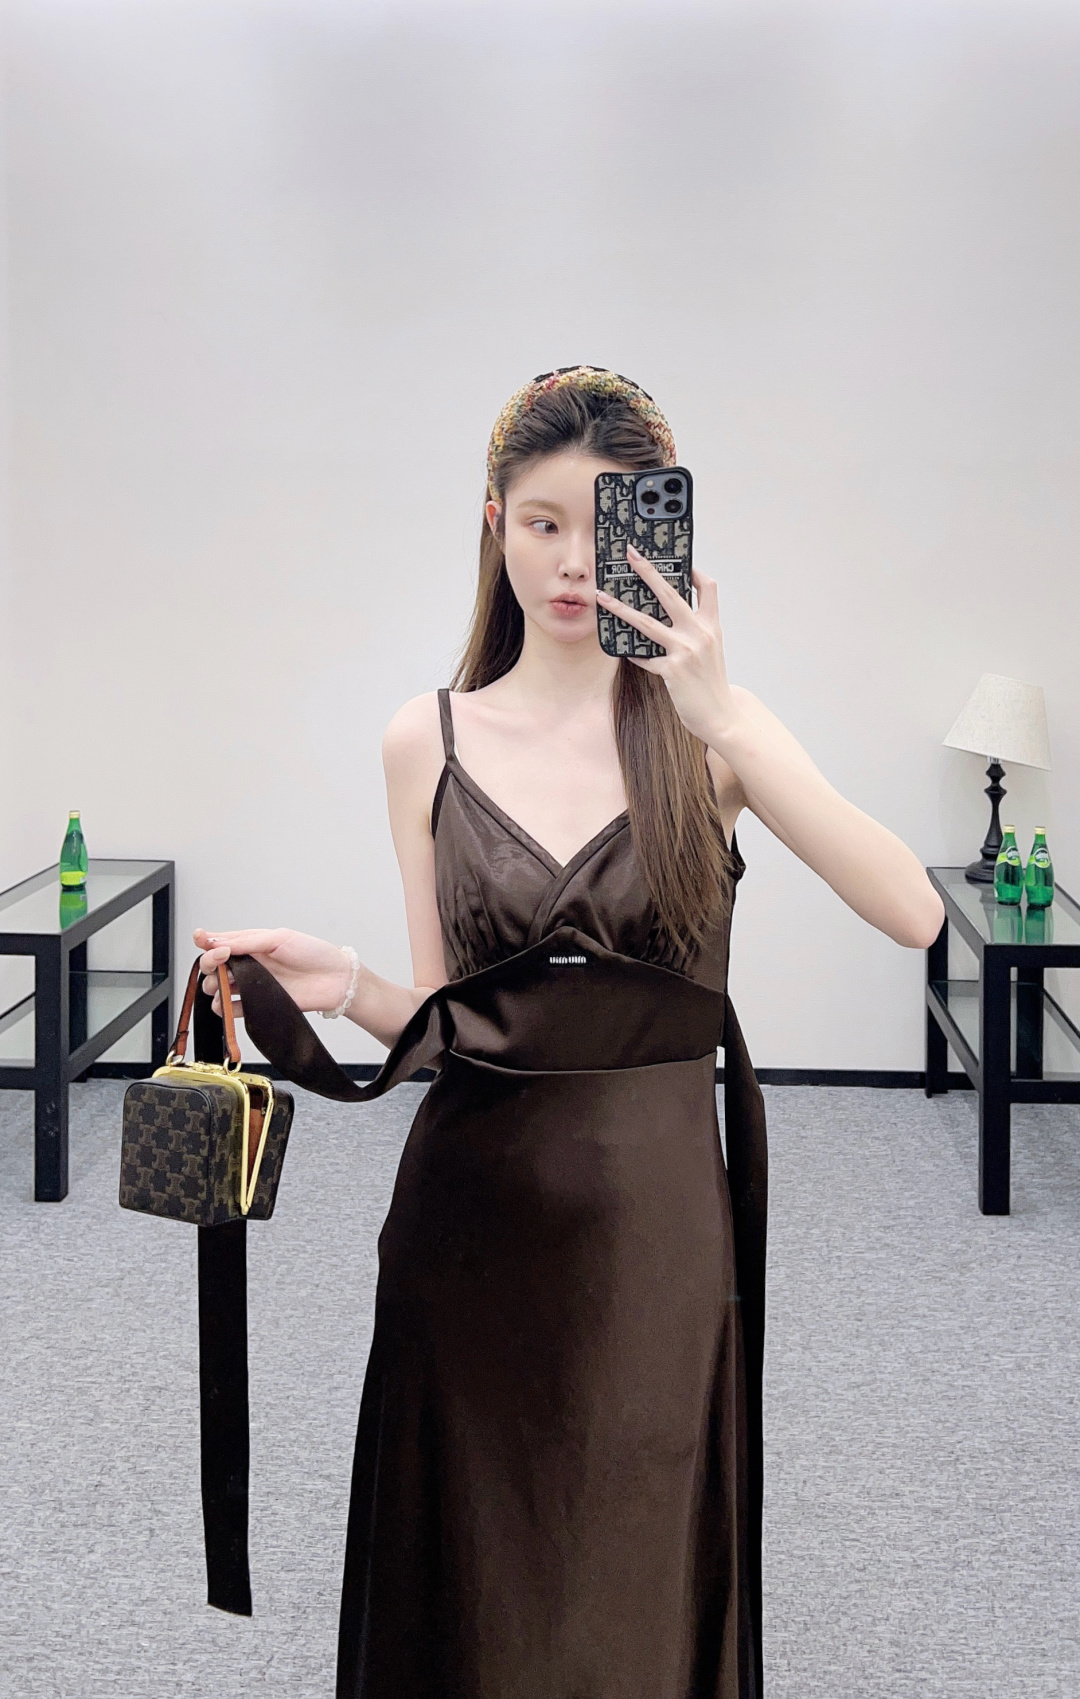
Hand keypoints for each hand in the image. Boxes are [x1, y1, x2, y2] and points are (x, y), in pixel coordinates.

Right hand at [192, 927, 355, 1017]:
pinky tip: (226, 1004)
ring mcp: (254, 984)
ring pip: (220, 987)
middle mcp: (250, 964)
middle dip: (209, 964)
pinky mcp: (260, 1004)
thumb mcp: (279, 938)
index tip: (200, 939)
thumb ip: (247, 941)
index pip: (221, 942)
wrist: (336, 980)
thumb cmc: (314, 953)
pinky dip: (225, 1008)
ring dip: (214, 986)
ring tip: (222, 985)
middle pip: (215, 966)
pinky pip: (234, 1009)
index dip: (206, 941)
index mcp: (252, 944)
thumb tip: (218, 942)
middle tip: (219, 962)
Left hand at [595, 545, 735, 746]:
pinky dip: (633, 654)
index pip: (707, 587)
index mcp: (711, 626)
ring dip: (620, 608)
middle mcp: (700, 633)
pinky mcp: (672, 670)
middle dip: (648, 570)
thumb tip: (670, 615)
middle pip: (670, 593)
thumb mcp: (710, 650)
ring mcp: (685, 651)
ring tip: (602, 597)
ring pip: (647, 623)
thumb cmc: (711, 683)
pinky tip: (623, 650)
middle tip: (630, 554)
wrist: (721, 716)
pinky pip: (644, 657)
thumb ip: (695, 630)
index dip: (693, 571)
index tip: (679, 560)